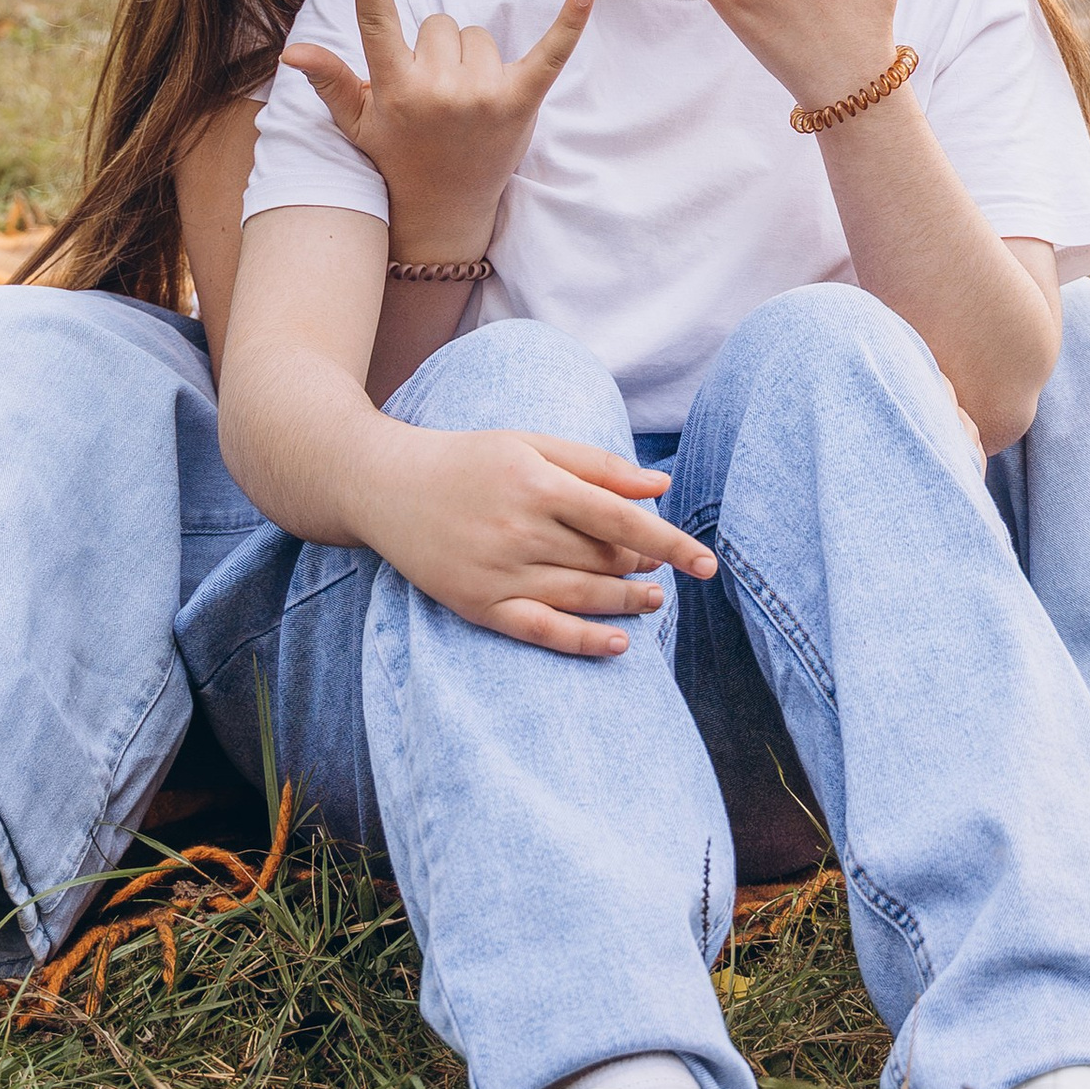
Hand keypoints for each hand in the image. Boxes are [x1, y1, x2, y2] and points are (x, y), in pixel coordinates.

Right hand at [283, 0, 592, 259]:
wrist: (445, 211)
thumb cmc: (397, 157)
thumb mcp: (358, 123)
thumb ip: (331, 81)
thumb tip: (291, 51)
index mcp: (395, 89)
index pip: (378, 22)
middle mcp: (438, 90)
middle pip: (440, 24)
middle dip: (434, 49)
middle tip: (433, 96)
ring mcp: (482, 97)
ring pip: (476, 36)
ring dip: (470, 58)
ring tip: (463, 103)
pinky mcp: (521, 103)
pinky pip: (549, 54)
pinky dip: (568, 24)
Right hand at [357, 426, 716, 658]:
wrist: (385, 486)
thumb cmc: (467, 459)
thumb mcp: (531, 444)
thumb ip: (597, 464)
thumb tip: (661, 484)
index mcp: (537, 483)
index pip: (621, 519)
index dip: (669, 542)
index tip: (705, 562)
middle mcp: (520, 530)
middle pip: (604, 561)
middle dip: (642, 567)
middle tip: (660, 568)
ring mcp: (498, 572)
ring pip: (582, 597)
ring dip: (626, 603)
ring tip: (654, 601)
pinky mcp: (479, 605)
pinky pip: (541, 631)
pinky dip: (583, 642)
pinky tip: (618, 644)